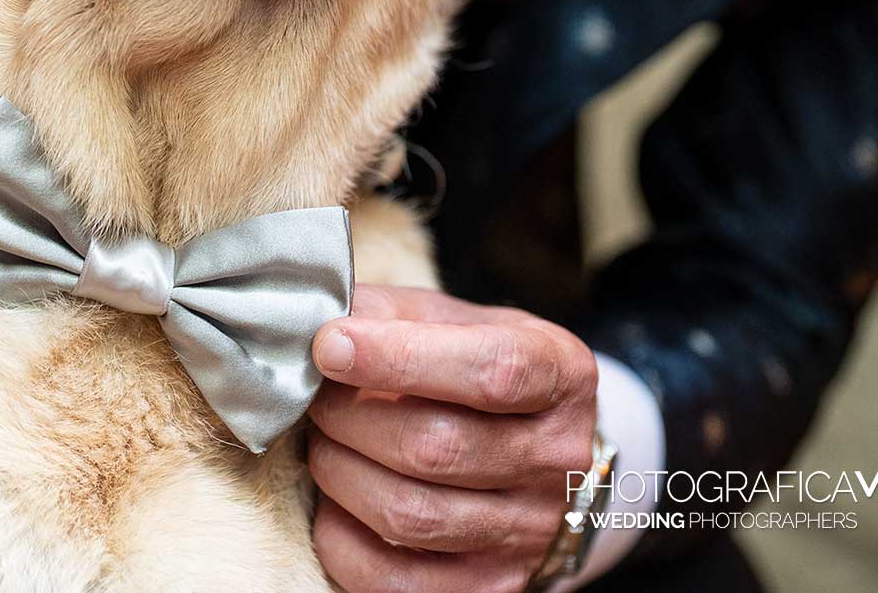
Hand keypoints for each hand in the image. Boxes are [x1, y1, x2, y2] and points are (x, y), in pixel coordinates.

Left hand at [307, 285, 599, 592]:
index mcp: (560, 376)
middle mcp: (557, 460)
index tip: (330, 345)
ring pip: (409, 515)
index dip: (398, 357)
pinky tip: (336, 500)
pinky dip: (341, 536)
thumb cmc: (476, 372)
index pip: (491, 371)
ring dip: (339, 472)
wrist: (531, 449)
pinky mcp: (488, 586)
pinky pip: (392, 579)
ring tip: (325, 442)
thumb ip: (390, 313)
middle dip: (349, 417)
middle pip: (436, 448)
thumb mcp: (453, 321)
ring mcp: (528, 533)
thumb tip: (317, 322)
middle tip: (317, 397)